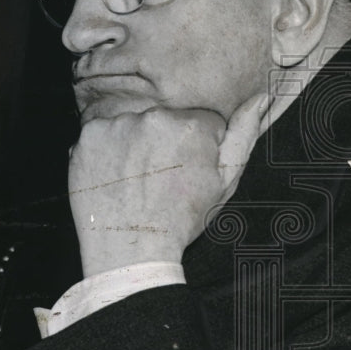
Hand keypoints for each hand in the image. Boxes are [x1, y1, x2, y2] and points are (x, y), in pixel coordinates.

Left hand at [68, 94, 267, 276]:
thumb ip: (243, 136)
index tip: (189, 172)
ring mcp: (118, 125)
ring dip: (137, 144)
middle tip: (162, 180)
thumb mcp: (224, 183)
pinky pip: (105, 134)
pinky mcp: (89, 137)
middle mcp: (154, 116)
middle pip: (167, 120)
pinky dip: (109, 151)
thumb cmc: (182, 220)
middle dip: (167, 142)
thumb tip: (261, 98)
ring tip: (138, 181)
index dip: (198, 148)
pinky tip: (116, 177)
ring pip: (135, 125)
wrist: (131, 251)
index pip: (201, 121)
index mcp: (192, 124)